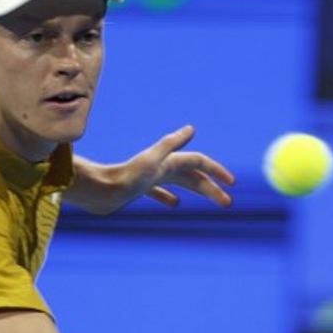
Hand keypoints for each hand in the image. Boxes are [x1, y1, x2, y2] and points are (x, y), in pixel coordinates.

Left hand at [69, 125, 235, 214]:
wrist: (100, 192)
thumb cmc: (126, 177)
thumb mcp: (153, 159)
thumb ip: (171, 143)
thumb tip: (191, 128)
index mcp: (167, 160)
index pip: (198, 162)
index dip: (216, 171)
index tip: (231, 184)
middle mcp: (161, 167)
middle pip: (193, 175)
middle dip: (211, 187)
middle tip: (227, 203)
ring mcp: (151, 178)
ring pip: (181, 183)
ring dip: (198, 191)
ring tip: (212, 202)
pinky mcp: (139, 189)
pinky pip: (160, 193)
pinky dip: (170, 197)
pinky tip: (174, 205)